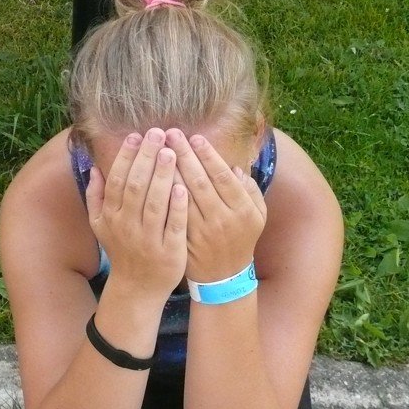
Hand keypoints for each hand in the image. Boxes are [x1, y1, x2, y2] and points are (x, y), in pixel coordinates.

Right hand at [85, 129, 187, 300]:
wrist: (137, 288)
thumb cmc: (122, 250)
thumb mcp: (100, 226)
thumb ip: (95, 196)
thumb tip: (93, 167)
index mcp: (111, 217)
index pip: (117, 180)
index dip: (126, 157)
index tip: (137, 135)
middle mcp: (127, 226)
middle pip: (135, 187)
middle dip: (147, 158)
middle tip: (159, 134)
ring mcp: (148, 240)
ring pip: (155, 204)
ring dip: (162, 176)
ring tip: (172, 152)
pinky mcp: (169, 252)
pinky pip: (173, 226)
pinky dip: (177, 206)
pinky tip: (183, 186)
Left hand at [166, 129, 266, 282]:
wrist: (224, 275)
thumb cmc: (242, 236)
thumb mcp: (257, 214)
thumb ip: (250, 189)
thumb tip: (234, 168)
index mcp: (242, 210)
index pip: (222, 177)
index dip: (208, 156)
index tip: (195, 137)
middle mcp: (221, 220)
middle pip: (199, 182)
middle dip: (184, 155)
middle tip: (170, 133)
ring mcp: (201, 232)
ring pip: (181, 197)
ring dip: (168, 171)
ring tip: (157, 148)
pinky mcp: (184, 241)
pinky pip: (170, 213)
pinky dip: (161, 194)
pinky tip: (151, 176)